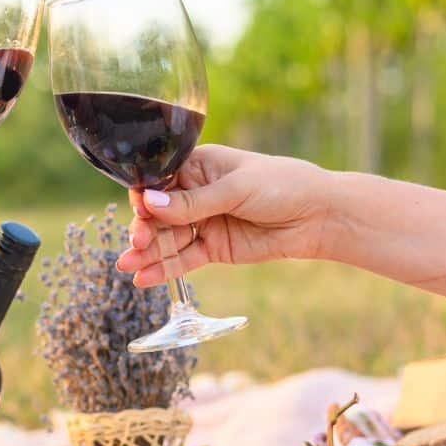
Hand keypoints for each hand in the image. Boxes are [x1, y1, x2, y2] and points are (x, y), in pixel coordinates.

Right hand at [115, 145, 330, 286]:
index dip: (145, 197)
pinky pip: (184, 260)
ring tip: (126, 266)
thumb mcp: (235, 189)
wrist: (319, 216)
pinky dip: (164, 269)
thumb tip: (150, 203)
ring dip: (147, 253)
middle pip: (159, 214)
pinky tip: (143, 278)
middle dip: (144, 228)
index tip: (140, 210)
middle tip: (136, 242)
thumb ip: (193, 202)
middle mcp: (196, 194)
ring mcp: (204, 223)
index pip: (160, 181)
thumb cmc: (282, 186)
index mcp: (199, 166)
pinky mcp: (214, 249)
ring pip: (168, 239)